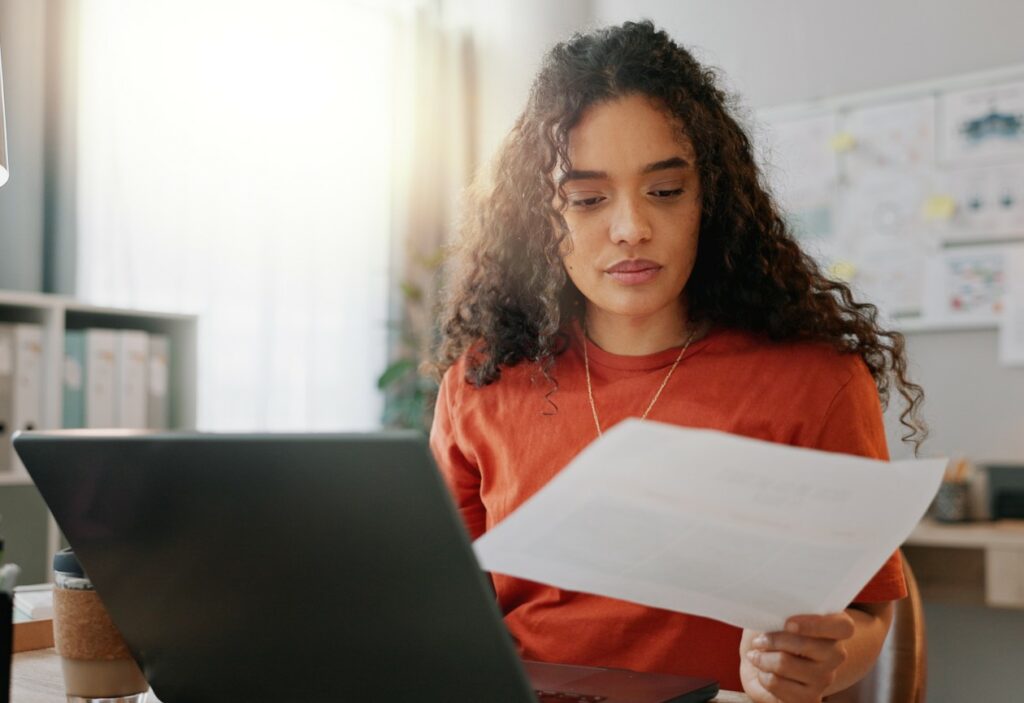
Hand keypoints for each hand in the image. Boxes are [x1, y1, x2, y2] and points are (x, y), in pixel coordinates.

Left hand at [739, 613, 854, 702]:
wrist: (763, 663)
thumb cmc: (774, 632)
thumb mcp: (779, 615)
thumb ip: (783, 611)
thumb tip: (770, 610)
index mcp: (835, 628)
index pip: (843, 627)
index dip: (815, 624)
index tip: (788, 623)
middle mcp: (836, 654)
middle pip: (805, 645)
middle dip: (773, 640)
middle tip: (758, 640)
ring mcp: (825, 678)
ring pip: (785, 663)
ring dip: (762, 658)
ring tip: (756, 655)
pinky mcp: (810, 697)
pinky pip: (777, 683)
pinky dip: (763, 676)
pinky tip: (764, 672)